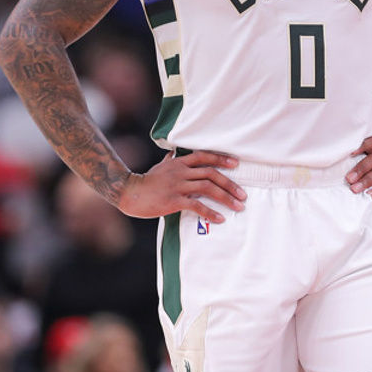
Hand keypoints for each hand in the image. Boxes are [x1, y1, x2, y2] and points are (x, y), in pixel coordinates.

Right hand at [116, 150, 245, 222]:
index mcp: (179, 162)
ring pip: (208, 188)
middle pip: (211, 174)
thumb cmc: (145, 180)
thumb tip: (175, 153)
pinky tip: (219, 218)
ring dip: (226, 198)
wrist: (128, 192)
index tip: (236, 164)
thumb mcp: (160, 166)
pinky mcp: (174, 201)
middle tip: (243, 194)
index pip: (204, 156)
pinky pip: (197, 205)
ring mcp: (178, 186)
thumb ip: (171, 160)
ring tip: (238, 206)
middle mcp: (181, 172)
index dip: (221, 159)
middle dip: (230, 184)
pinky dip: (210, 212)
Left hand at [346, 136, 371, 207]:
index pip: (369, 144)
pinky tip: (371, 194)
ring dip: (366, 181)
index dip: (361, 145)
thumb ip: (354, 170)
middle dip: (360, 168)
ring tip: (355, 189)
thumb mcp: (368, 171)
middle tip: (348, 179)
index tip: (349, 152)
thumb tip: (332, 173)